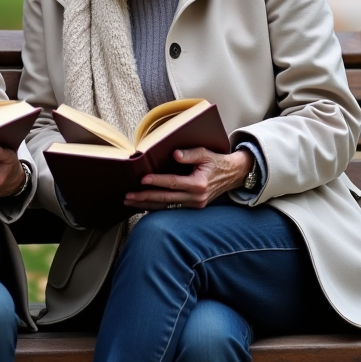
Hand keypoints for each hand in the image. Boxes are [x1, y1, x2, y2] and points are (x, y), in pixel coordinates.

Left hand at [124, 147, 253, 210]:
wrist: (232, 175)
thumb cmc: (217, 162)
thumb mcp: (205, 153)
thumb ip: (190, 154)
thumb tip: (174, 154)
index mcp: (198, 184)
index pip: (173, 183)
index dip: (157, 181)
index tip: (142, 179)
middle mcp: (196, 198)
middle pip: (165, 198)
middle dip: (145, 198)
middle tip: (128, 196)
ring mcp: (194, 204)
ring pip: (166, 206)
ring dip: (147, 205)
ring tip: (130, 202)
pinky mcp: (193, 207)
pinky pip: (171, 208)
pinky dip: (156, 208)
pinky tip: (144, 206)